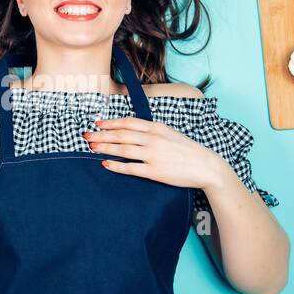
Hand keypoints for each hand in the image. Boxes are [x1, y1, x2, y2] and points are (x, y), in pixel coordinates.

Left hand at [85, 116, 229, 188]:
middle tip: (86, 136)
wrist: (206, 166)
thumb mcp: (170, 134)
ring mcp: (153, 155)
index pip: (128, 122)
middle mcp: (153, 139)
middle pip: (121, 135)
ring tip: (92, 148)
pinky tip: (106, 164)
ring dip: (106, 148)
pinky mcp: (155, 171)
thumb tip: (134, 131)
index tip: (98, 124)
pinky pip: (131, 168)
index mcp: (157, 128)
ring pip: (123, 149)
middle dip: (102, 135)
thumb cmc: (188, 150)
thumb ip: (153, 131)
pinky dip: (117, 165)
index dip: (111, 122)